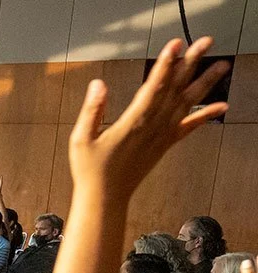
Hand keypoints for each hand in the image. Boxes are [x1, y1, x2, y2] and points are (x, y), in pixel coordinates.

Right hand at [69, 37, 227, 196]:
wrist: (105, 197)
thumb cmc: (90, 169)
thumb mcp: (81, 138)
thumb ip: (92, 109)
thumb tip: (98, 84)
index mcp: (133, 122)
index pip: (154, 86)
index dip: (166, 64)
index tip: (176, 44)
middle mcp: (153, 126)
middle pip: (176, 88)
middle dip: (191, 63)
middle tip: (206, 42)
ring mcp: (162, 135)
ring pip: (187, 103)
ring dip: (206, 83)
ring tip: (223, 64)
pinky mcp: (165, 144)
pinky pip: (189, 127)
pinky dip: (206, 115)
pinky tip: (222, 105)